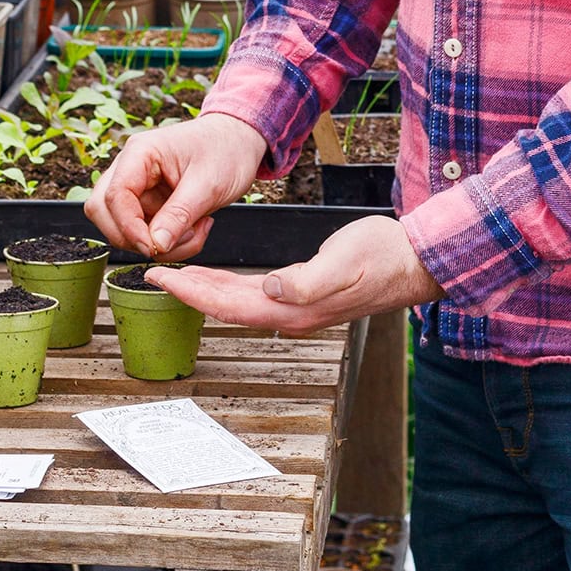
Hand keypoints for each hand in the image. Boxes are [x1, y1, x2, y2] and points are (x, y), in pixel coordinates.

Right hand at [84, 113, 267, 260]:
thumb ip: (179, 215)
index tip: (153, 247)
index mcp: (140, 153)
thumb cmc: (226, 150)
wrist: (238, 141)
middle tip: (173, 243)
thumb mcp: (208, 185)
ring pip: (122, 227)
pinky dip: (166, 241)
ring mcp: (137, 186)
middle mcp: (130, 168)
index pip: (114, 196)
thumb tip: (155, 245)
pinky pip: (143, 231)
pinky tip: (193, 229)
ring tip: (194, 232)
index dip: (129, 227)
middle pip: (104, 212)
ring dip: (156, 243)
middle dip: (135, 238)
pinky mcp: (147, 202)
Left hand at [144, 215, 445, 333]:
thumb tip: (271, 289)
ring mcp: (298, 307)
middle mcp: (291, 314)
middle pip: (226, 307)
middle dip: (188, 292)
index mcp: (294, 308)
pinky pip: (254, 296)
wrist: (416, 261)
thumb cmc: (383, 256)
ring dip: (205, 290)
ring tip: (176, 277)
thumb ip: (307, 281)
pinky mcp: (305, 295)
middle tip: (153, 276)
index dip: (191, 293)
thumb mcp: (343, 261)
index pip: (228, 305)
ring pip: (238, 303)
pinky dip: (229, 286)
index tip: (160, 280)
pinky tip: (220, 278)